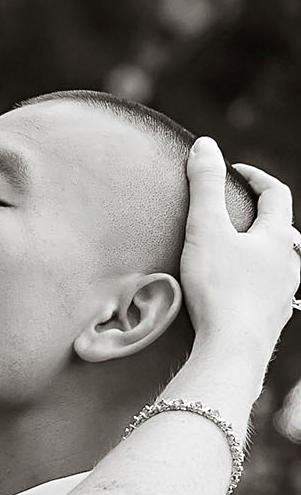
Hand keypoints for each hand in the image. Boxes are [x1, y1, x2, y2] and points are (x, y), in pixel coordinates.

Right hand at [178, 139, 296, 360]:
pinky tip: (239, 293)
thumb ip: (205, 186)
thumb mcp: (205, 230)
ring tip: (239, 253)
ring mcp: (284, 293)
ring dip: (262, 253)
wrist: (233, 349)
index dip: (256, 177)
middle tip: (237, 213)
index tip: (234, 172)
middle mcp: (289, 263)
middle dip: (262, 217)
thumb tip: (205, 145)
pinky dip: (256, 283)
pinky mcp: (271, 319)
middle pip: (283, 230)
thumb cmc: (220, 290)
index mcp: (278, 237)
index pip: (276, 194)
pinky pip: (269, 292)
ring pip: (280, 263)